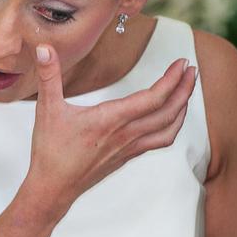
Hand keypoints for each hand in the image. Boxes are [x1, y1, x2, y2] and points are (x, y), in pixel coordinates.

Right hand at [26, 44, 195, 215]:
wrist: (53, 189)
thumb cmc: (50, 151)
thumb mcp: (47, 109)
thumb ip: (49, 76)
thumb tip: (43, 48)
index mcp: (111, 119)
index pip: (153, 97)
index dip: (172, 79)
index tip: (182, 62)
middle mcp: (126, 134)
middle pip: (169, 111)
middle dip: (184, 89)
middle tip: (192, 69)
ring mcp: (130, 147)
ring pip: (169, 129)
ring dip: (182, 108)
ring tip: (187, 89)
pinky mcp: (128, 156)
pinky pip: (160, 141)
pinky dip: (172, 126)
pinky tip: (171, 117)